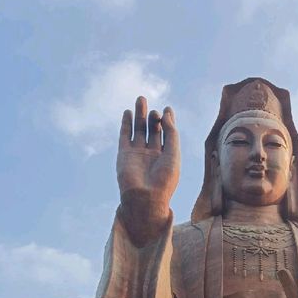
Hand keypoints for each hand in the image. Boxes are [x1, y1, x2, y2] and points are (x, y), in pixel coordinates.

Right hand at [116, 96, 179, 244]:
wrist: (146, 198)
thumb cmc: (164, 180)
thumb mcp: (173, 154)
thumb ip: (171, 133)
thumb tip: (166, 112)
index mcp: (167, 156)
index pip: (167, 134)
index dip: (167, 121)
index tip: (168, 109)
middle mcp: (152, 154)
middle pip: (152, 130)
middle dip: (153, 117)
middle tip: (154, 108)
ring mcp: (137, 154)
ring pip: (138, 130)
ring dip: (140, 115)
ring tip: (141, 99)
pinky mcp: (124, 154)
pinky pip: (124, 136)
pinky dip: (126, 124)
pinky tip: (128, 113)